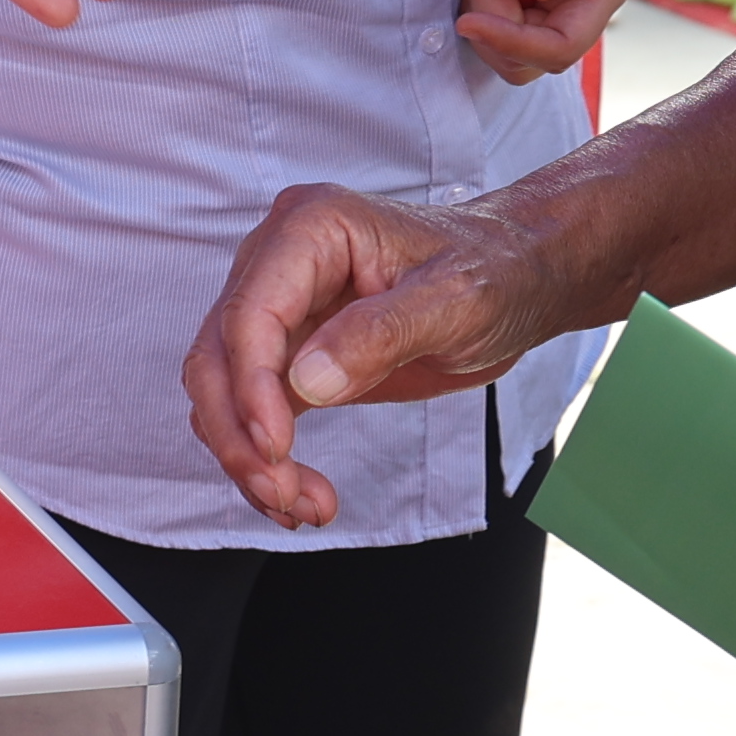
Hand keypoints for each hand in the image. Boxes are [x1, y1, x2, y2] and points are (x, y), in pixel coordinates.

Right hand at [183, 181, 567, 532]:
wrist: (517, 278)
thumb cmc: (494, 271)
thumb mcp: (456, 299)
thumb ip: (381, 334)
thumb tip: (307, 383)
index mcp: (310, 228)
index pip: (250, 314)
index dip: (252, 388)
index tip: (277, 450)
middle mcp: (279, 262)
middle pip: (218, 356)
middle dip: (239, 434)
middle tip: (284, 493)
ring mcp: (281, 308)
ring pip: (223, 390)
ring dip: (248, 457)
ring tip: (304, 506)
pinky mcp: (292, 353)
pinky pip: (252, 410)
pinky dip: (264, 459)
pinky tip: (298, 494)